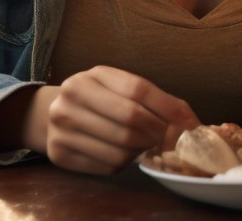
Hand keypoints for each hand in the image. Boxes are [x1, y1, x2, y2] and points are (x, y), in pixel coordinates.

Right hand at [0, 66, 198, 173]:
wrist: (50, 113)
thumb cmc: (98, 98)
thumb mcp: (119, 87)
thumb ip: (154, 99)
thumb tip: (191, 124)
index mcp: (92, 75)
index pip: (138, 89)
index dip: (168, 107)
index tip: (188, 122)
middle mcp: (71, 98)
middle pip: (131, 119)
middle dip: (157, 132)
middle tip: (168, 139)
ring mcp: (61, 126)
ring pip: (121, 147)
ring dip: (142, 150)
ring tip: (145, 145)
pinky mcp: (59, 153)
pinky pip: (106, 165)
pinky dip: (124, 163)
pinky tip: (125, 153)